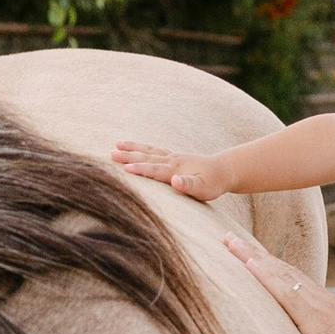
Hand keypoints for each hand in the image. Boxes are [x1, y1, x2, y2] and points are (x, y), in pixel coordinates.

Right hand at [112, 139, 230, 202]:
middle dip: (129, 156)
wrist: (223, 170)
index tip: (125, 169)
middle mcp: (172, 161)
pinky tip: (135, 147)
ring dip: (132, 148)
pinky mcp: (173, 158)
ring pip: (148, 151)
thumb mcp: (204, 189)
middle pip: (147, 158)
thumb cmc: (213, 183)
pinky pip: (154, 151)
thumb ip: (189, 185)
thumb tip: (175, 181)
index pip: (155, 170)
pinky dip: (143, 148)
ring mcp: (172, 157)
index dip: (140, 170)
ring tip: (117, 145)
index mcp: (176, 170)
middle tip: (111, 154)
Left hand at [221, 236, 334, 333]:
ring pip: (282, 275)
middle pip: (284, 272)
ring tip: (228, 242)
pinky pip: (286, 293)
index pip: (293, 283)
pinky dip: (266, 276)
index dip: (269, 269)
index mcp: (329, 310)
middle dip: (254, 255)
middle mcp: (324, 302)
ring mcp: (322, 309)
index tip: (247, 256)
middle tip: (228, 238)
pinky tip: (249, 265)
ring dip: (253, 258)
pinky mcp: (319, 322)